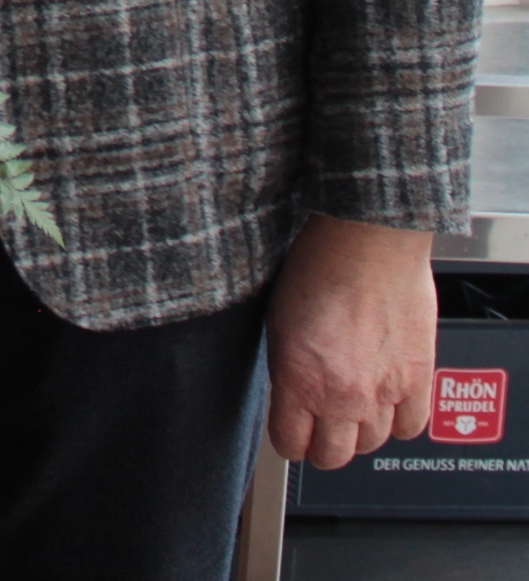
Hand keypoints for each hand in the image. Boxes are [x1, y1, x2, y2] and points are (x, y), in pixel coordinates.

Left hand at [266, 214, 437, 467]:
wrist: (368, 241)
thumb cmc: (318, 266)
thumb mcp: (278, 320)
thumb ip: (286, 368)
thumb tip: (289, 394)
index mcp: (297, 379)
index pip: (290, 444)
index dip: (288, 439)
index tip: (289, 430)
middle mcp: (341, 395)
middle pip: (332, 456)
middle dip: (321, 445)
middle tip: (319, 427)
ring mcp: (383, 392)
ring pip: (371, 444)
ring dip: (359, 431)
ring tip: (352, 409)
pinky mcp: (417, 380)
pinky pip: (410, 426)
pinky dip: (398, 420)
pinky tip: (387, 402)